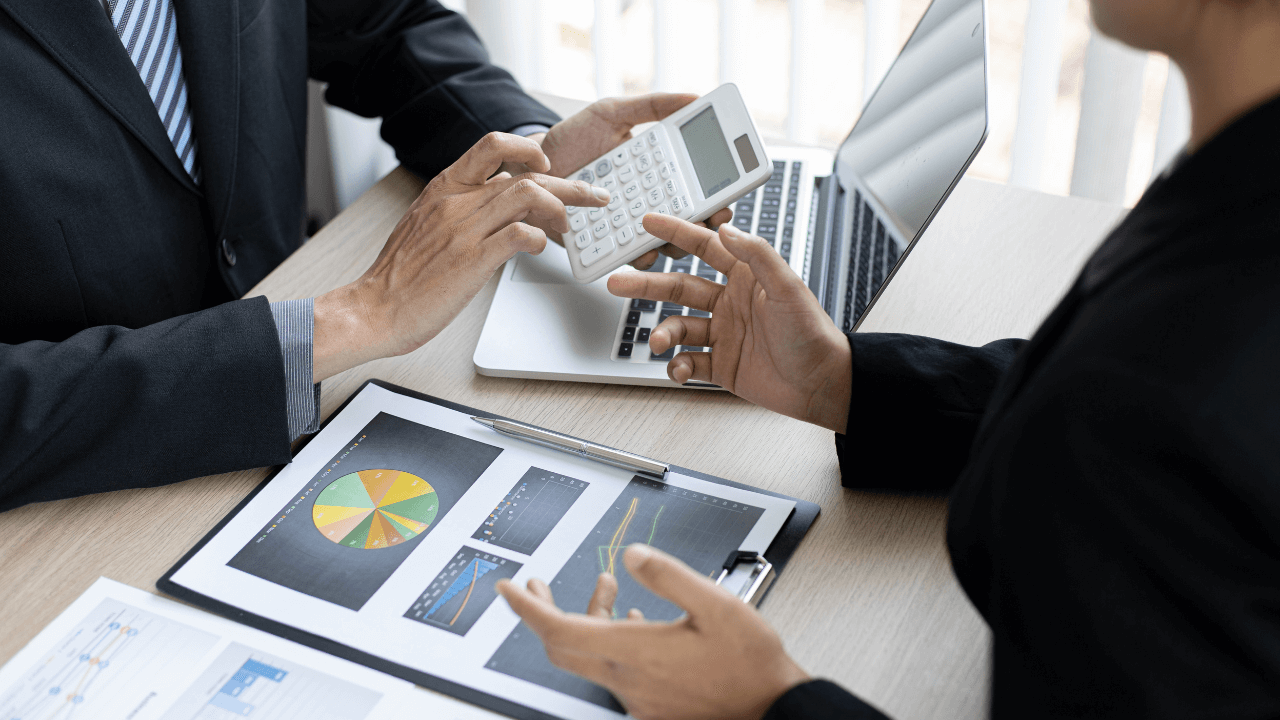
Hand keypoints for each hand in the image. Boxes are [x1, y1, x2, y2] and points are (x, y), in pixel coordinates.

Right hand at [311, 132, 609, 381]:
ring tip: (572, 226)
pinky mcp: (471, 260)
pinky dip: (539, 239)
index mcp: (444, 187)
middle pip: (525, 173)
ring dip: (561, 208)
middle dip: (568, 182)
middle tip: (594, 194)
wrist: (373, 308)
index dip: (529, 148)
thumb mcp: (427, 223)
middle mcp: (455, 200)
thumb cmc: (400, 275)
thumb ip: (460, 208)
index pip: (492, 144)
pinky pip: (519, 236)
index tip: (550, 164)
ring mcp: (463, 229)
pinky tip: (541, 248)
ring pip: (527, 196)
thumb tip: (498, 207)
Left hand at [496, 544, 809, 719]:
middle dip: (544, 611)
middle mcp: (627, 679)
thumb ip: (668, 575)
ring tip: (606, 587)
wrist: (774, 711)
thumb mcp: (717, 604)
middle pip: (563, 645)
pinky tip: (634, 623)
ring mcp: (637, 697)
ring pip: (591, 656)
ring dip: (589, 619)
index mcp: (635, 651)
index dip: (527, 607)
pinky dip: (612, 641)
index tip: (509, 588)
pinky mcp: (651, 707)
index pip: (559, 629)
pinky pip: (614, 672)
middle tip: (536, 585)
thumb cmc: (751, 664)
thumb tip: (631, 555)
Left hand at [512, 93, 733, 268]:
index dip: (716, 198)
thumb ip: (652, 106)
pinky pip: (627, 257)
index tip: (724, 200)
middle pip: (688, 224)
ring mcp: (627, 227)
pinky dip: (638, 257)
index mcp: (658, 173)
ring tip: (673, 239)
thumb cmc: (572, 140)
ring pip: (664, 246)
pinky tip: (640, 250)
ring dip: (674, 246)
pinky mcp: (605, 246)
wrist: (529, 167)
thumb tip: (694, 97)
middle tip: (706, 221)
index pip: (697, 190)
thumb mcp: (611, 113)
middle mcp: (648, 204)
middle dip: (703, 227)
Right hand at [607, 217, 852, 432]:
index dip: (676, 233)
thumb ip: (756, 254)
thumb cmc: (812, 334)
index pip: (704, 248)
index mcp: (745, 277)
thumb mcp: (787, 287)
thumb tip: (726, 228)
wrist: (822, 384)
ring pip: (679, 327)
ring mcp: (724, 334)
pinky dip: (679, 366)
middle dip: (647, 285)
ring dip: (663, 333)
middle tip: (618, 282)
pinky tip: (679, 369)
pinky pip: (690, 362)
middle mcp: (730, 303)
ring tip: (657, 341)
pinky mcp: (722, 366)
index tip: (649, 222)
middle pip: (679, 287)